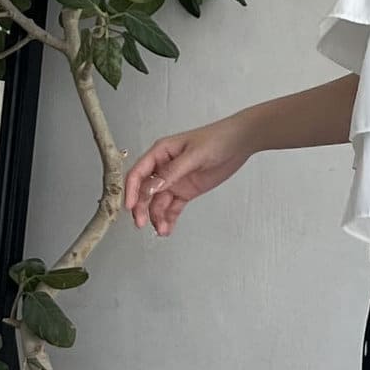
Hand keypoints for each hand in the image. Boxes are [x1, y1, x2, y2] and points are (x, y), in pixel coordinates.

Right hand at [122, 114, 255, 235]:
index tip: (130, 206)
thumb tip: (152, 187)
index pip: (139, 173)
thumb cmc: (216, 140)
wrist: (238, 144)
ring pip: (159, 202)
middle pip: (145, 191)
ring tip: (161, 229)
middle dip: (141, 208)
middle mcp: (164, 168)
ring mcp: (175, 181)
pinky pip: (173, 207)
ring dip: (157, 216)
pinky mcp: (186, 191)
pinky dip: (169, 218)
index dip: (131, 190)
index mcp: (160, 153)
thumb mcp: (194, 156)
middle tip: (141, 223)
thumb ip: (172, 172)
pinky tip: (167, 228)